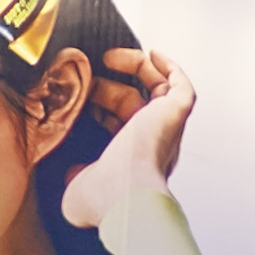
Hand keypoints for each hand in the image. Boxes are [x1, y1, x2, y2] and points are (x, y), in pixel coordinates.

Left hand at [60, 51, 195, 236]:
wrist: (126, 199)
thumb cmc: (106, 201)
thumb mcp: (76, 188)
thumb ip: (74, 177)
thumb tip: (73, 171)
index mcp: (132, 160)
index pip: (122, 125)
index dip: (104, 109)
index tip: (83, 98)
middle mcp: (154, 144)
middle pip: (137, 103)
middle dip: (112, 88)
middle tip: (88, 78)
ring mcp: (166, 128)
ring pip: (160, 90)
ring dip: (137, 69)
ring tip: (111, 56)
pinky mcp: (175, 113)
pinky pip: (180, 85)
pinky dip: (170, 68)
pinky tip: (154, 53)